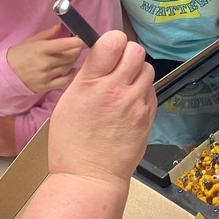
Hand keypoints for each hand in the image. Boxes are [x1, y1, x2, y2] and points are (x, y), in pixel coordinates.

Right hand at [6, 24, 84, 93]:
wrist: (6, 74)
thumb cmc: (19, 54)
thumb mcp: (32, 41)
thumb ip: (48, 34)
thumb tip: (61, 27)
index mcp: (41, 49)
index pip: (64, 44)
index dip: (78, 42)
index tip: (86, 39)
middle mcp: (45, 63)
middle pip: (70, 56)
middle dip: (76, 50)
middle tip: (77, 46)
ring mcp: (46, 75)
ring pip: (68, 67)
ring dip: (73, 61)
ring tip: (70, 56)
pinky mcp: (46, 86)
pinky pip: (64, 80)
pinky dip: (70, 74)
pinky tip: (70, 69)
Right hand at [48, 31, 155, 185]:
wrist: (90, 177)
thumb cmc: (72, 145)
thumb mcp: (67, 102)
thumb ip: (88, 76)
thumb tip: (101, 55)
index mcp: (91, 84)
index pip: (113, 41)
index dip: (113, 41)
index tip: (109, 48)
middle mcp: (116, 90)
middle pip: (136, 51)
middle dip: (127, 54)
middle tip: (118, 66)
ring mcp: (135, 104)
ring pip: (147, 70)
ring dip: (137, 74)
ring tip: (124, 89)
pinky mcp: (148, 117)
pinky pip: (151, 92)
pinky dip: (142, 93)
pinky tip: (129, 106)